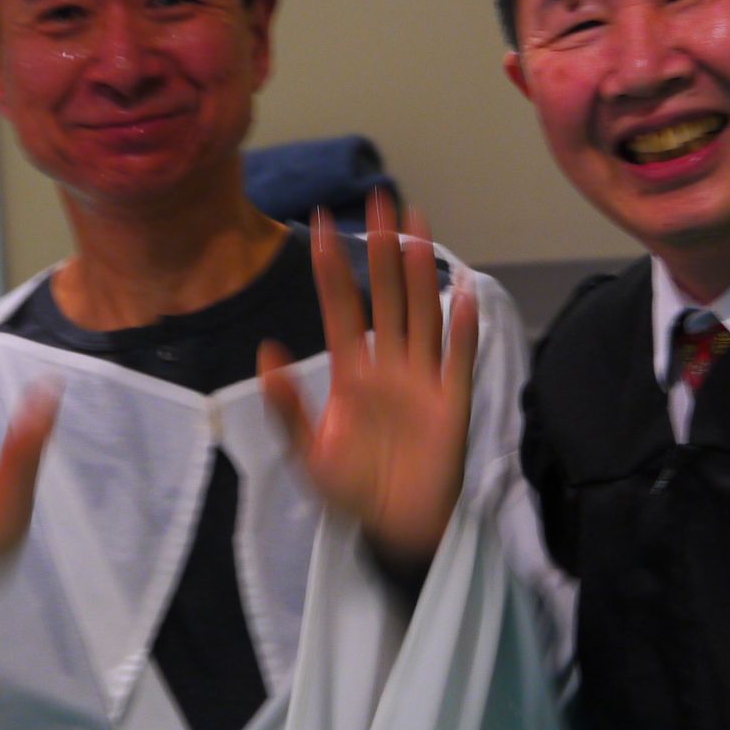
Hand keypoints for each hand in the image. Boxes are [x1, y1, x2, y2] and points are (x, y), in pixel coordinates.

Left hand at [258, 193, 478, 559]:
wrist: (395, 529)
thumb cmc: (352, 490)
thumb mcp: (307, 453)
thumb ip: (287, 406)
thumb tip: (266, 352)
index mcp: (352, 370)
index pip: (340, 306)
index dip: (330, 266)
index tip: (316, 222)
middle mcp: (389, 363)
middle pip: (385, 294)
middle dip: (380, 248)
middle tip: (378, 199)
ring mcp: (423, 378)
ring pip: (421, 312)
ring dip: (420, 271)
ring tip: (418, 226)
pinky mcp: (451, 403)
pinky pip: (459, 358)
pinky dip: (462, 328)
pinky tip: (463, 294)